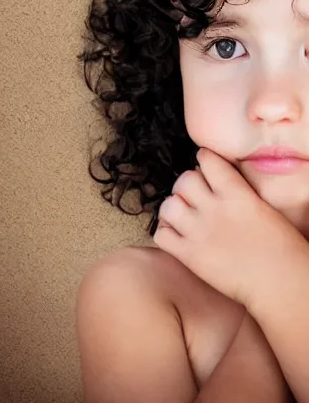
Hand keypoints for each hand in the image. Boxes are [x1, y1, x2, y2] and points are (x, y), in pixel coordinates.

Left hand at [152, 147, 307, 310]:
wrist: (280, 284)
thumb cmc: (282, 248)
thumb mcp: (263, 207)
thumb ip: (239, 190)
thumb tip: (221, 179)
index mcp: (236, 194)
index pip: (207, 159)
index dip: (205, 160)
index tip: (205, 166)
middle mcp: (213, 208)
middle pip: (183, 180)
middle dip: (187, 185)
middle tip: (194, 195)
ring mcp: (198, 232)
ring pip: (168, 205)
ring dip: (173, 208)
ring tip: (182, 214)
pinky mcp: (189, 256)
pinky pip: (161, 235)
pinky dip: (165, 232)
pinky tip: (176, 235)